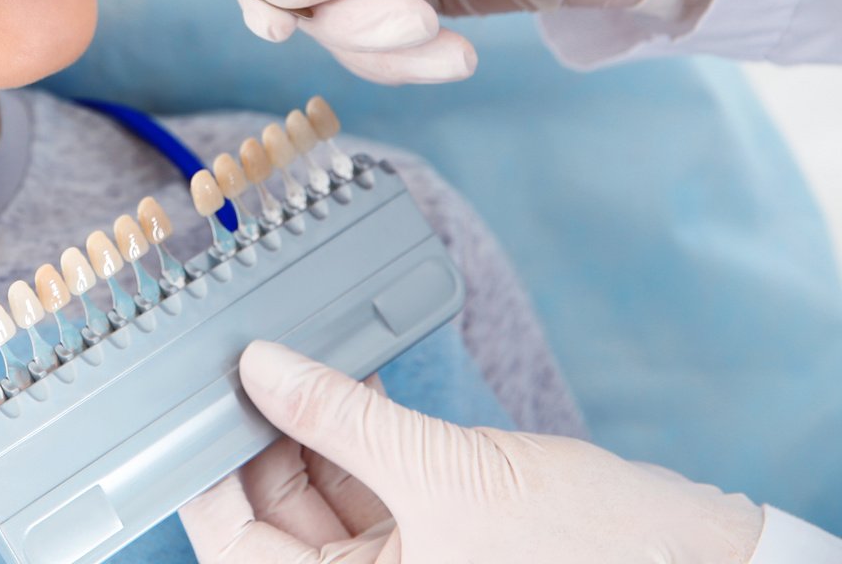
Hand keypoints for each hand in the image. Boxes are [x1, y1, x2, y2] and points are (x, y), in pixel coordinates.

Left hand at [178, 341, 763, 563]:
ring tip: (290, 350)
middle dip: (257, 433)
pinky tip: (341, 371)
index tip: (191, 402)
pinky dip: (353, 429)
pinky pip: (369, 480)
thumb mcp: (445, 472)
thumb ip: (341, 417)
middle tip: (241, 356)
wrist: (701, 558)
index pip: (234, 544)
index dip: (206, 472)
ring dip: (304, 421)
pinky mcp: (438, 533)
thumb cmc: (589, 549)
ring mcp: (405, 562)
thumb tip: (261, 368)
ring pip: (318, 490)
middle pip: (271, 512)